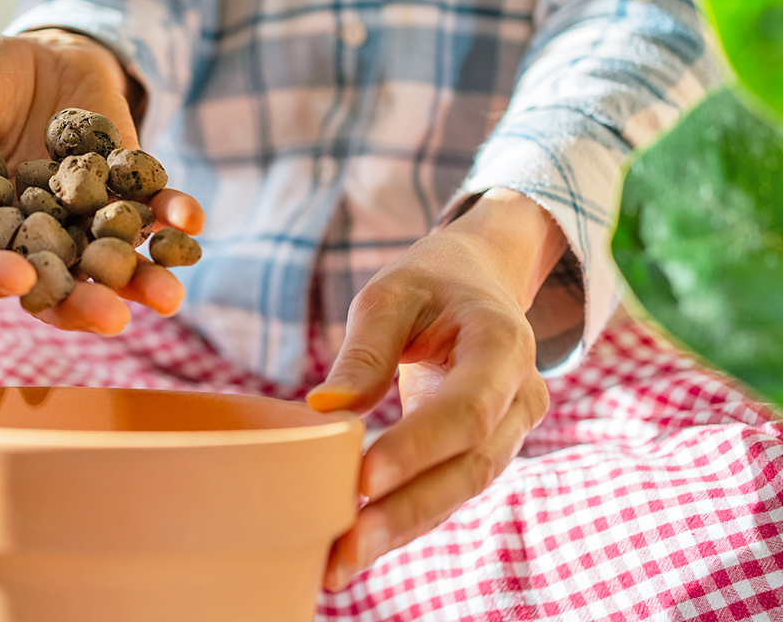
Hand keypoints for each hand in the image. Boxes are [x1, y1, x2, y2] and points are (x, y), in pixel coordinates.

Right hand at [0, 30, 203, 333]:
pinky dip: (173, 219)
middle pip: (56, 287)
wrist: (44, 50)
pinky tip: (189, 221)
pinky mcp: (128, 192)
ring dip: (142, 282)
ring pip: (113, 265)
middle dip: (84, 306)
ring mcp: (86, 220)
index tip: (18, 277)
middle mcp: (35, 237)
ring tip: (167, 296)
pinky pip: (153, 213)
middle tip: (111, 318)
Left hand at [306, 189, 568, 589]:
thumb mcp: (391, 293)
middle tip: (345, 547)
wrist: (478, 282)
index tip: (363, 480)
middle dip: (405, 511)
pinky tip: (356, 547)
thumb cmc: (430, 283)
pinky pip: (447, 491)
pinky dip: (403, 520)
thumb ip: (365, 350)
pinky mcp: (484, 450)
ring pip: (459, 491)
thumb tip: (326, 410)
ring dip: (400, 529)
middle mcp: (520, 396)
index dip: (418, 449)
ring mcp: (510, 430)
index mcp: (504, 344)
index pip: (466, 409)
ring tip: (339, 564)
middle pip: (468, 467)